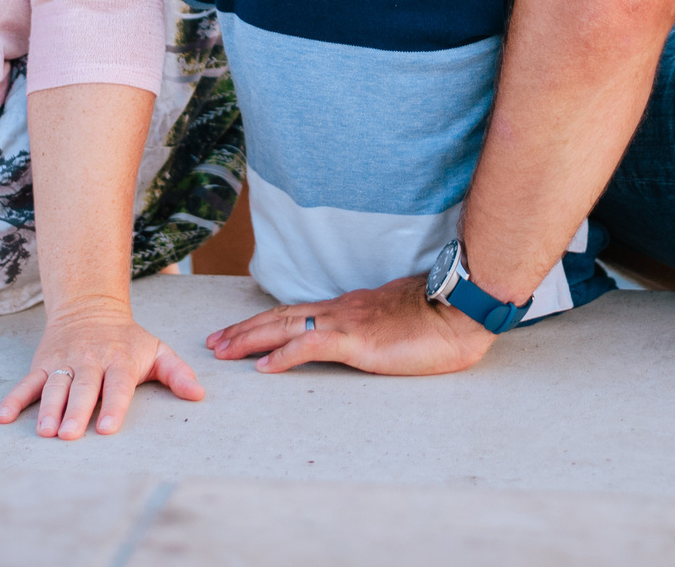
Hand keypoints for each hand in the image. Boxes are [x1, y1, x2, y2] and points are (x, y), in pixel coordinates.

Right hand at [0, 302, 203, 438]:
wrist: (91, 306)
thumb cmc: (128, 339)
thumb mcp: (157, 349)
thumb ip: (177, 373)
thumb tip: (198, 395)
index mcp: (119, 360)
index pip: (117, 385)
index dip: (112, 406)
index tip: (107, 428)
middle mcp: (91, 360)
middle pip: (83, 388)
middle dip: (76, 412)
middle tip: (70, 435)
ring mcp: (65, 361)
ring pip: (55, 386)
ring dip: (48, 409)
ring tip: (45, 432)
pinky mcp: (43, 363)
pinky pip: (27, 382)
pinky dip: (14, 398)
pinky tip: (3, 417)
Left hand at [204, 275, 494, 375]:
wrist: (459, 310)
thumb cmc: (439, 317)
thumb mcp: (399, 321)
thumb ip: (377, 325)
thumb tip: (368, 333)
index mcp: (351, 308)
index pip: (299, 313)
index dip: (266, 321)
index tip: (240, 331)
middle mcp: (342, 310)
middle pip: (282, 316)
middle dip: (245, 329)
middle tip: (215, 341)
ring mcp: (348, 323)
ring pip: (286, 327)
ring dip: (250, 339)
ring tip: (223, 350)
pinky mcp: (357, 341)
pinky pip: (310, 346)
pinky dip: (282, 355)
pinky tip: (263, 366)